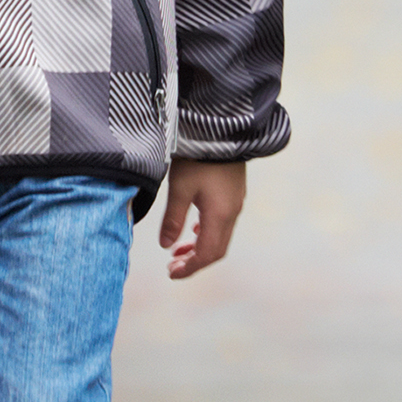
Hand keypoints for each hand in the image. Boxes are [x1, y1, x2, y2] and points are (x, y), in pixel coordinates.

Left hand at [157, 160, 245, 279]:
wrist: (221, 127)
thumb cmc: (198, 157)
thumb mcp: (180, 188)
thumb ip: (173, 218)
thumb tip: (165, 245)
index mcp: (220, 215)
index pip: (207, 254)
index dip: (190, 268)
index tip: (171, 273)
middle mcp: (232, 212)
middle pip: (216, 249)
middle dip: (195, 261)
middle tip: (173, 266)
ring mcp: (235, 202)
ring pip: (220, 236)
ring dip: (199, 247)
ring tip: (178, 250)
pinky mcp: (234, 192)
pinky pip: (223, 222)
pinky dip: (206, 232)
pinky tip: (193, 229)